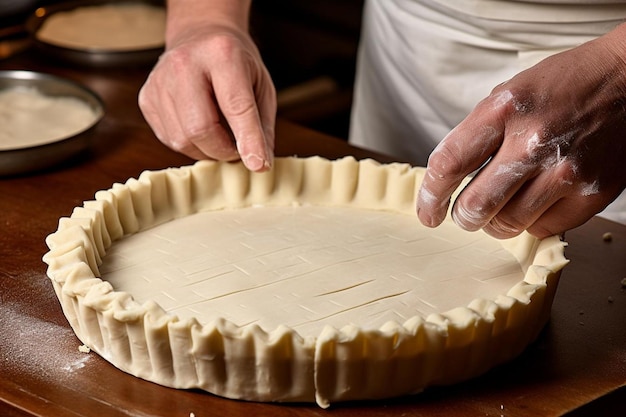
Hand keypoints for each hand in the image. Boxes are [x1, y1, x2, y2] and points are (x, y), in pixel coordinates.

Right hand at [138, 23, 275, 171]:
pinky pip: (169, 138)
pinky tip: (200, 127)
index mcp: (222, 54)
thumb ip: (262, 126)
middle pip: (200, 128)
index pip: (236, 107)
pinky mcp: (147, 99)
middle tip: (236, 149)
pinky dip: (190, 144)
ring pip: (182, 140)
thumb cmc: (234, 62)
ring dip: (206, 150)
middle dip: (222, 150)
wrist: (200, 35)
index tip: (257, 164)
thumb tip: (260, 163)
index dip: (248, 140)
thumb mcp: (260, 86)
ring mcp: (159, 81)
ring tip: (220, 135)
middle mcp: (184, 64)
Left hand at [417, 25, 625, 238]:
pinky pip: (543, 229)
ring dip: (495, 223)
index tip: (428, 212)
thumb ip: (477, 134)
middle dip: (462, 217)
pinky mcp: (592, 193)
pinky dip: (531, 223)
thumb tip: (447, 179)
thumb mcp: (508, 94)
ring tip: (500, 207)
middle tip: (465, 215)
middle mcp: (533, 141)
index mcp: (504, 110)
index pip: (449, 164)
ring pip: (508, 224)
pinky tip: (534, 203)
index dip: (430, 196)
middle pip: (476, 205)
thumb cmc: (563, 85)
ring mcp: (566, 170)